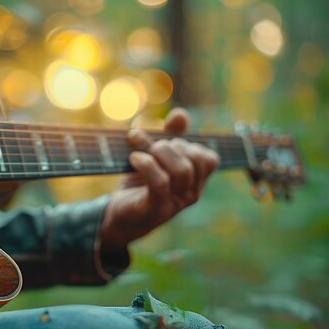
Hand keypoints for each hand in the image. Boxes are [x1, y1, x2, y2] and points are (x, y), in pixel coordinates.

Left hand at [99, 108, 219, 250]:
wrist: (118, 215)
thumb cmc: (139, 184)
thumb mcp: (155, 156)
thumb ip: (170, 135)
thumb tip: (181, 114)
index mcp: (195, 182)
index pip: (210, 159)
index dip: (190, 144)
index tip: (167, 141)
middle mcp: (190, 194)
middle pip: (195, 160)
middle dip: (171, 145)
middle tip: (149, 145)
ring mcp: (174, 203)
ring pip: (181, 170)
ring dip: (159, 152)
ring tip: (140, 151)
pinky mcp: (154, 208)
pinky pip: (160, 182)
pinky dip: (146, 164)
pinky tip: (134, 158)